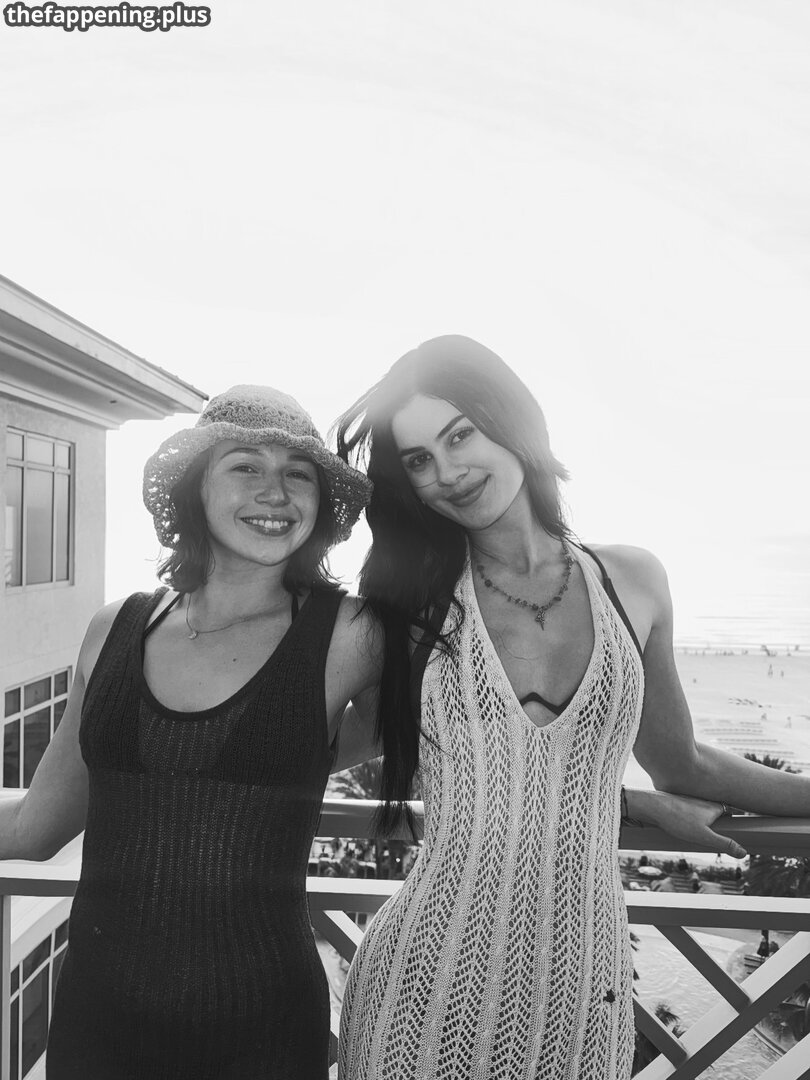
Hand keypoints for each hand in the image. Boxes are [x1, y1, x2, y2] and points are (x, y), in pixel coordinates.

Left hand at [628, 788, 747, 858]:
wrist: (651, 807)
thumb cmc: (677, 820)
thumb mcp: (704, 836)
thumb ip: (724, 844)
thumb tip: (744, 853)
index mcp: (715, 806)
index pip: (732, 813)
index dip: (736, 821)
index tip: (743, 830)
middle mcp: (705, 800)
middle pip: (719, 813)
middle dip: (721, 824)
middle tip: (720, 838)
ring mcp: (691, 801)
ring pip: (704, 813)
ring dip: (705, 822)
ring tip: (698, 835)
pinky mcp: (679, 803)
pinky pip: (691, 812)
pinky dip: (692, 819)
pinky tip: (684, 828)